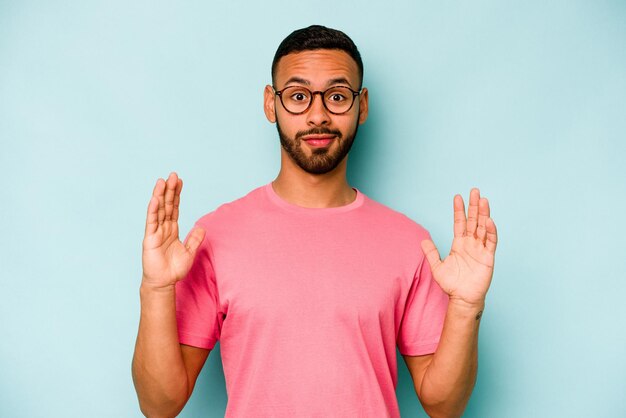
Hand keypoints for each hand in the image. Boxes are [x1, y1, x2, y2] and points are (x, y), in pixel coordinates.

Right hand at [141, 172, 205, 289]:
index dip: (177, 195)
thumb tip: (202, 227)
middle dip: (170, 190)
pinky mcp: (149, 238)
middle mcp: (163, 228)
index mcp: (172, 229)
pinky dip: (153, 210)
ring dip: (160, 195)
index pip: (175, 208)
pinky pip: (151, 222)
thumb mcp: (190, 252)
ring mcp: (155, 232)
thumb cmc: (174, 269)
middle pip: (167, 205)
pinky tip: (154, 199)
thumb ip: (195, 239)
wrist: (164, 282)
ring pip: (158, 210)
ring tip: (162, 181)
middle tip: (173, 175)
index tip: (180, 181)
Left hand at [421, 188, 497, 306]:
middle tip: (474, 191)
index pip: (460, 223)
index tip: (457, 196)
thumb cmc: (451, 285)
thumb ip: (431, 253)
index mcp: (459, 244)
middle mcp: (471, 244)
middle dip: (474, 206)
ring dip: (483, 214)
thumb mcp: (437, 267)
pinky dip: (491, 231)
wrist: (462, 299)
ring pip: (483, 228)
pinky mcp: (488, 257)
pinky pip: (490, 242)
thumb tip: (422, 240)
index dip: (459, 210)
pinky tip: (489, 221)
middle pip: (473, 221)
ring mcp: (480, 249)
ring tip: (483, 200)